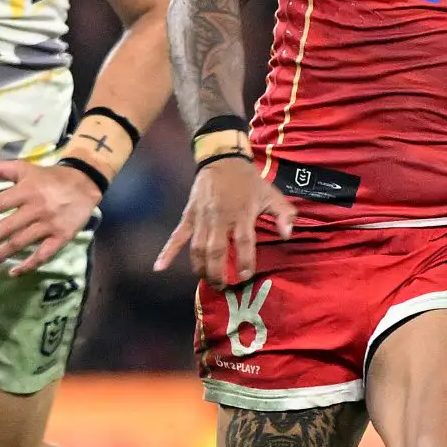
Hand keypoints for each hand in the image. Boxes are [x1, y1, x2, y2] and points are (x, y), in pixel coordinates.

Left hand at [0, 160, 101, 273]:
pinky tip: (14, 272)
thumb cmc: (50, 177)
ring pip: (21, 243)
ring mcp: (49, 225)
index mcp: (26, 191)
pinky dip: (28, 265)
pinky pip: (43, 254)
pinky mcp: (61, 237)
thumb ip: (0, 169)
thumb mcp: (25, 168)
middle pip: (7, 227)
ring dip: (0, 255)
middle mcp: (36, 209)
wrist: (85, 183)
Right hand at [155, 157, 295, 283]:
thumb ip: (284, 214)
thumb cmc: (249, 181)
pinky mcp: (189, 215)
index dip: (244, 262)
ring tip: (207, 281)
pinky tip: (159, 267)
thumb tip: (288, 234)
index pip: (243, 243)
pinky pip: (177, 236)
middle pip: (216, 251)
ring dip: (201, 268)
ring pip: (197, 248)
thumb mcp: (271, 194)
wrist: (222, 158)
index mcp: (242, 214)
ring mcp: (202, 218)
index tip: (244, 276)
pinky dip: (168, 251)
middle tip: (222, 287)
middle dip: (218, 273)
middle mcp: (220, 218)